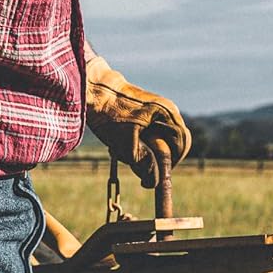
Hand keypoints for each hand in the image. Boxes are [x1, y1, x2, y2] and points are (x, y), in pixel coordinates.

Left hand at [85, 53, 190, 188]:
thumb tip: (153, 183)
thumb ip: (143, 164)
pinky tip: (118, 143)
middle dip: (157, 157)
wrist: (90, 90)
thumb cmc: (108, 114)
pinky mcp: (144, 111)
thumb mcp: (125, 143)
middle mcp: (166, 109)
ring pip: (159, 139)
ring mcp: (155, 109)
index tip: (157, 175)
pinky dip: (138, 142)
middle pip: (172, 142)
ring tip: (122, 150)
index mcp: (167, 113)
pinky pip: (149, 132)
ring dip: (145, 150)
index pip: (182, 145)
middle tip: (139, 166)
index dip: (171, 163)